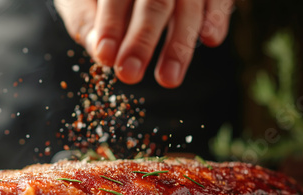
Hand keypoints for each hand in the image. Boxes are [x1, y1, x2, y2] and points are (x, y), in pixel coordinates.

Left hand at [55, 0, 232, 87]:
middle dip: (142, 41)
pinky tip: (210, 39)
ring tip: (169, 78)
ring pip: (188, 5)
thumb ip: (85, 20)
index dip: (110, 25)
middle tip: (129, 74)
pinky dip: (217, 17)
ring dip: (180, 44)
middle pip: (154, 2)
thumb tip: (100, 51)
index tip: (105, 56)